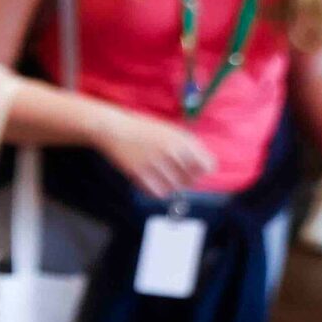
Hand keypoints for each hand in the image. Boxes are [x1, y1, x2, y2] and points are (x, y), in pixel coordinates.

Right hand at [91, 106, 217, 199]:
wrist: (114, 128)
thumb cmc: (143, 129)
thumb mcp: (171, 131)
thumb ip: (188, 147)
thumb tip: (202, 167)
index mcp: (182, 140)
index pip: (207, 166)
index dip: (202, 170)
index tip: (196, 171)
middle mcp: (172, 152)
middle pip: (192, 180)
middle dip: (186, 179)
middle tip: (175, 174)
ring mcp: (156, 164)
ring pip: (175, 188)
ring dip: (171, 185)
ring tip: (161, 176)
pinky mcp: (140, 174)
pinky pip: (157, 192)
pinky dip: (157, 190)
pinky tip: (152, 181)